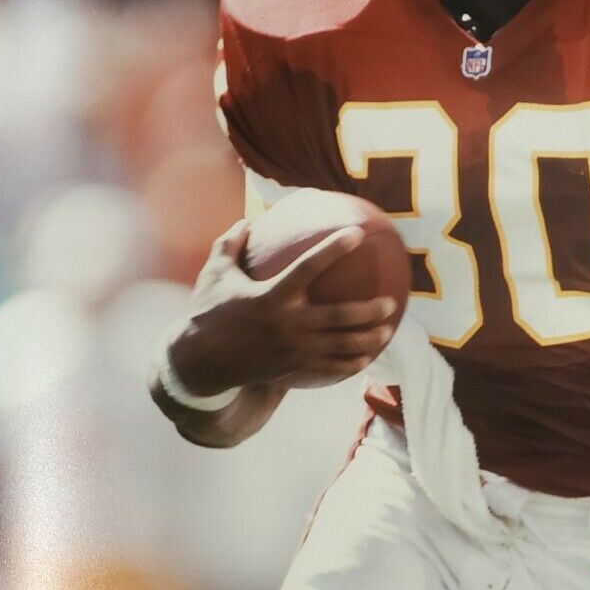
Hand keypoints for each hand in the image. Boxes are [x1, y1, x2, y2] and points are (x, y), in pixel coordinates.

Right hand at [168, 220, 399, 395]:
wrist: (200, 362)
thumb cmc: (208, 311)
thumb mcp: (214, 274)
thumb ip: (231, 244)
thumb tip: (248, 220)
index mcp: (270, 296)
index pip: (309, 267)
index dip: (334, 249)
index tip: (358, 233)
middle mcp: (287, 324)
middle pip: (339, 317)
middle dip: (368, 310)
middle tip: (390, 301)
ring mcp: (293, 350)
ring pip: (340, 347)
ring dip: (368, 340)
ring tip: (388, 331)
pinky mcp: (292, 369)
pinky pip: (329, 368)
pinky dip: (351, 364)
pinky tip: (367, 359)